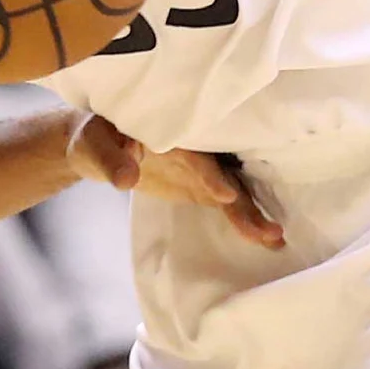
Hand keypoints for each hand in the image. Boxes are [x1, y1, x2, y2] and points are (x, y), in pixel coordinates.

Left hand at [70, 114, 284, 247]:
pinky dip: (244, 218)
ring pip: (233, 189)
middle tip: (270, 227)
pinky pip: (228, 201)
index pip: (193, 153)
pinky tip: (268, 239)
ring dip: (253, 214)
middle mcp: (195, 146)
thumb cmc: (94, 137)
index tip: (224, 194)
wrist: (97, 146)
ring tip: (275, 238)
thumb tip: (127, 177)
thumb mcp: (94, 144)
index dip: (208, 173)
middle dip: (246, 200)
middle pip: (225, 172)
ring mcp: (201, 166)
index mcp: (170, 130)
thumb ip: (110, 159)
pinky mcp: (202, 184)